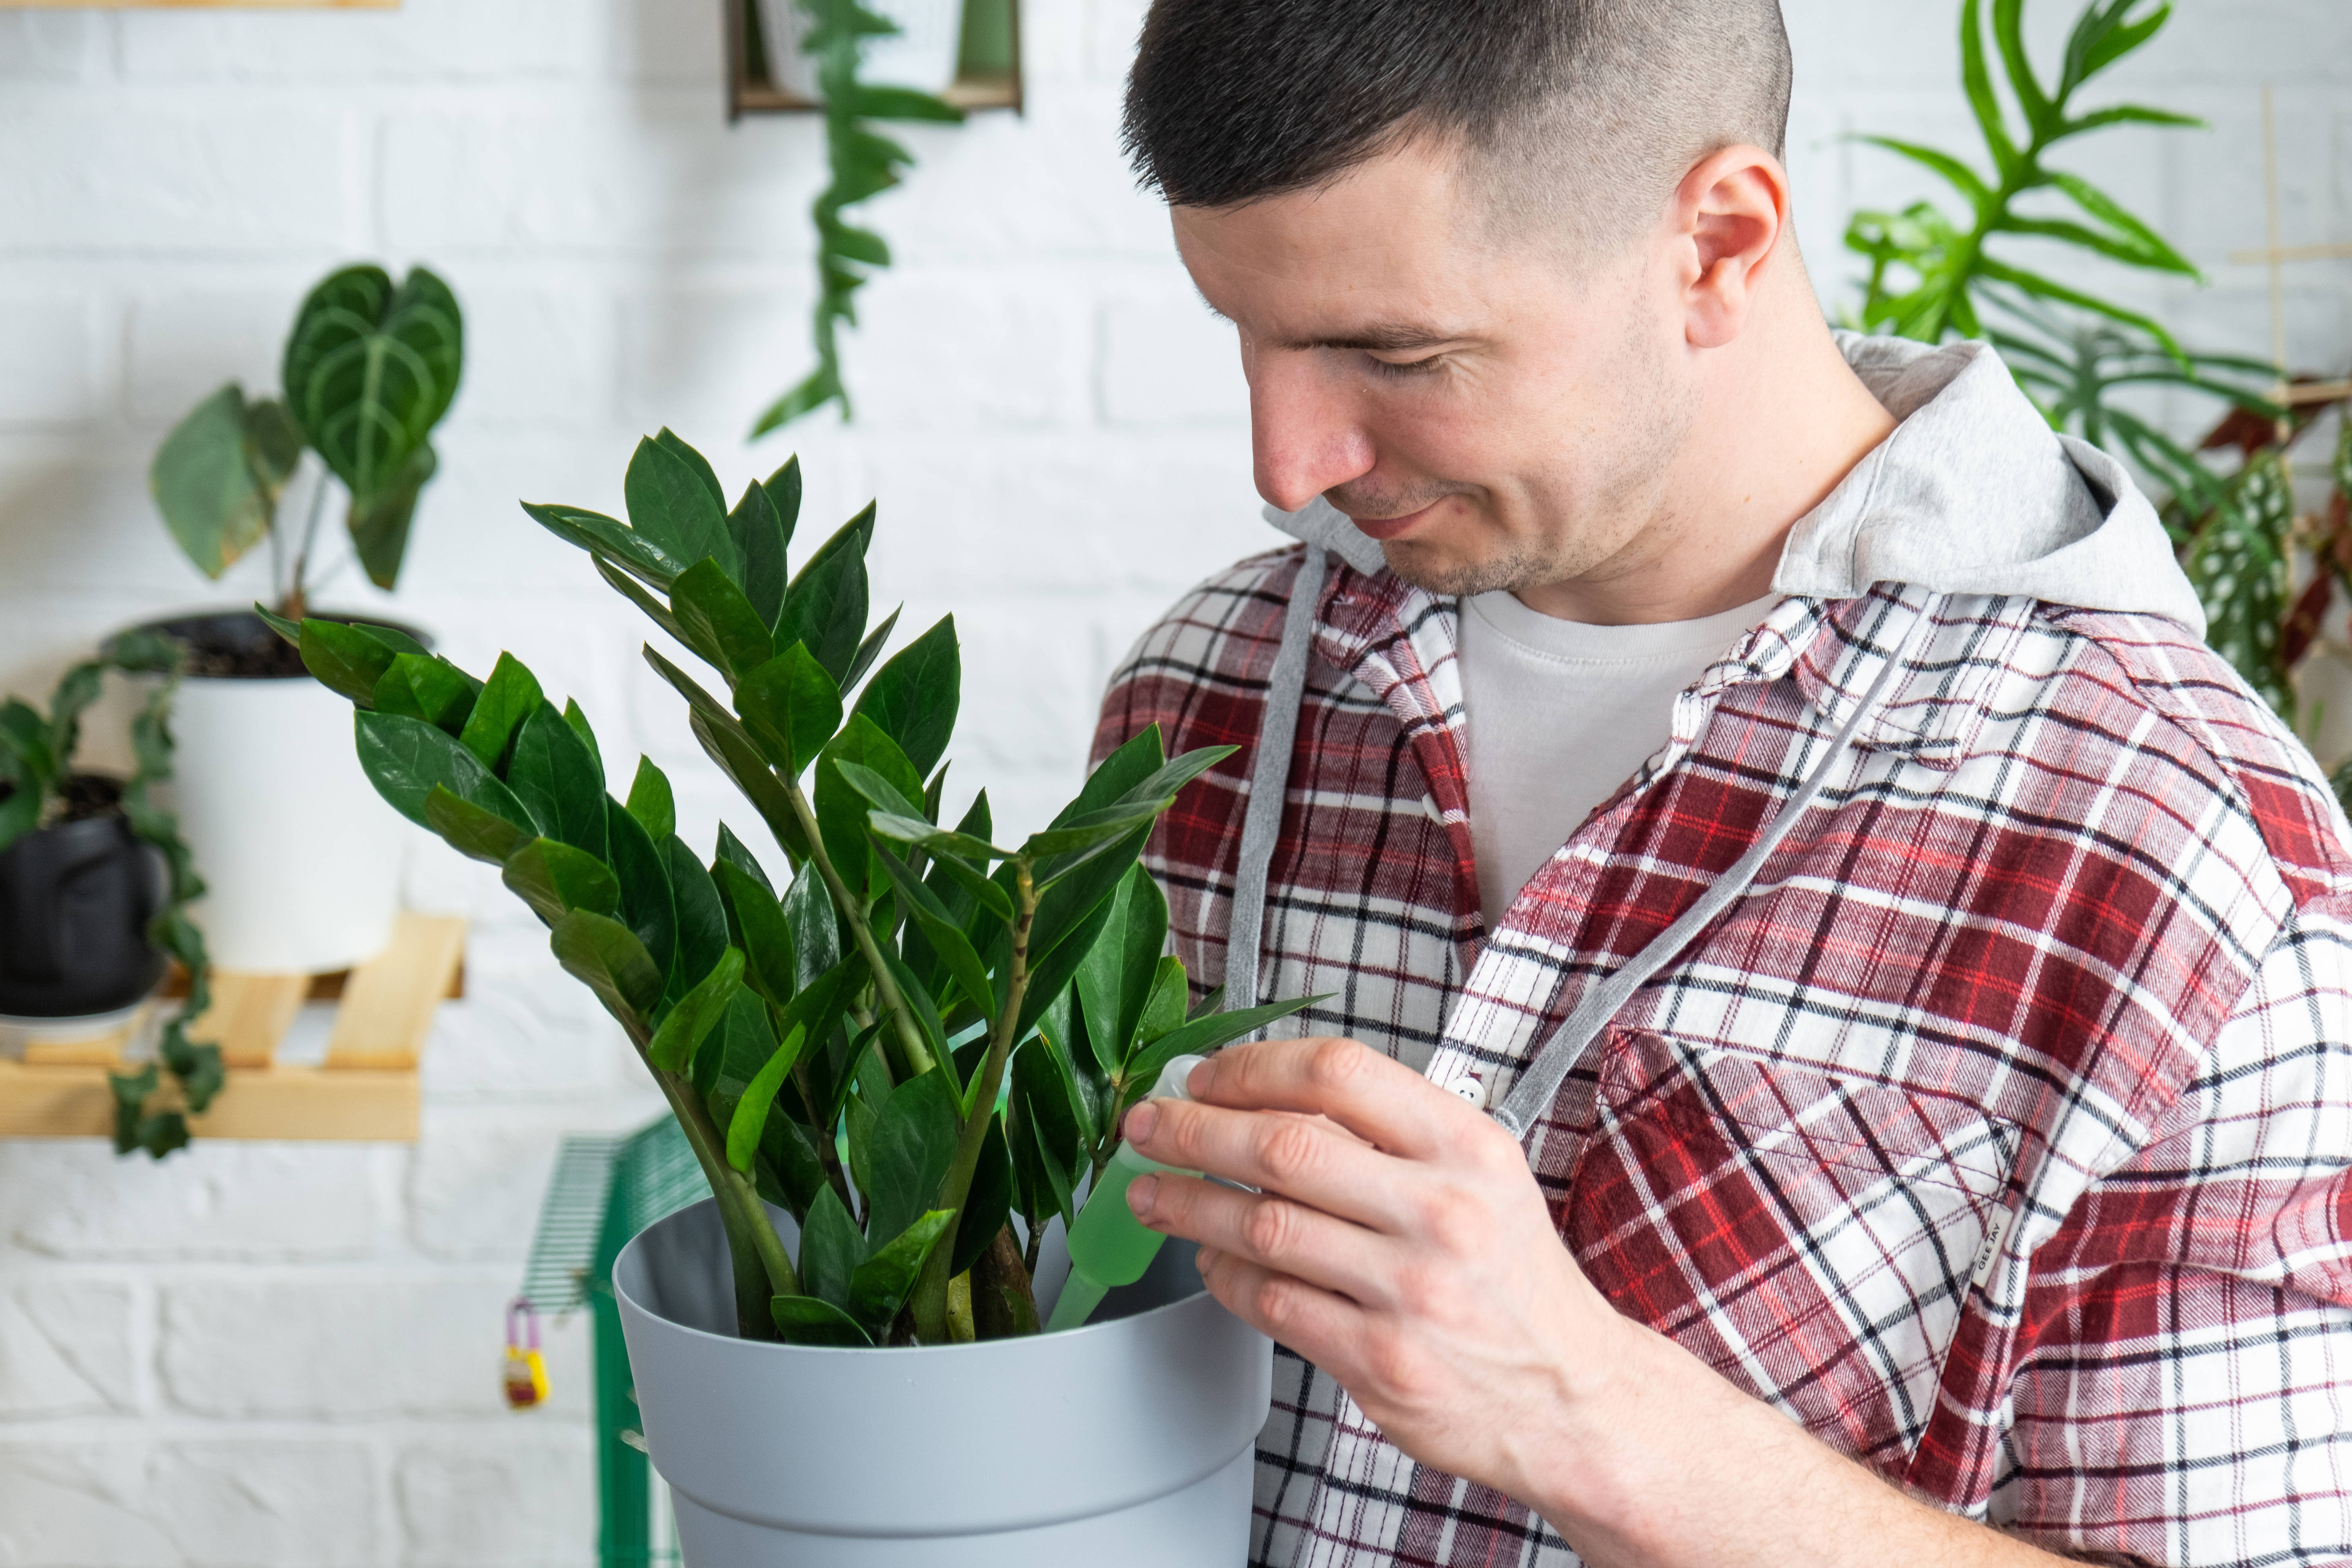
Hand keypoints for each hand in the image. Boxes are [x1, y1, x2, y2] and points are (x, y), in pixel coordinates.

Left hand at [1122, 1037, 2082, 1567]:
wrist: (1575, 1397)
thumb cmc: (1513, 1280)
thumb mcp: (1477, 1175)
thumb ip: (1388, 1132)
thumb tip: (1263, 1093)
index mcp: (1466, 1146)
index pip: (1337, 1072)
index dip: (1251, 1065)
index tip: (1204, 1074)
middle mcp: (1442, 1210)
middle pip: (1282, 1143)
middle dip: (1192, 1128)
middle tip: (1146, 1123)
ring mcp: (1412, 1290)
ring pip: (1261, 1225)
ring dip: (1187, 1202)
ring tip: (1152, 1190)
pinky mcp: (1382, 1360)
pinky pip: (1270, 1301)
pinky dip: (1223, 1274)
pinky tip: (1209, 1257)